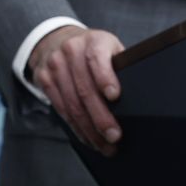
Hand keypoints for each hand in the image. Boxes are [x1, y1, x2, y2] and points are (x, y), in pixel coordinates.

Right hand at [28, 25, 124, 156]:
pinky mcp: (45, 80)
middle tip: (114, 136)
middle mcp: (71, 51)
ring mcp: (55, 65)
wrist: (57, 39)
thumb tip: (140, 96)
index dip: (105, 78)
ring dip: (89, 129)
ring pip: (72, 104)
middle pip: (85, 89)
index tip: (114, 96)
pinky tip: (88, 138)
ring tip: (104, 145)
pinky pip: (61, 109)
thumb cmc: (91, 49)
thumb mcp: (108, 48)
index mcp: (93, 41)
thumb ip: (119, 66)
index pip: (97, 59)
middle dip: (101, 117)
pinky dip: (76, 128)